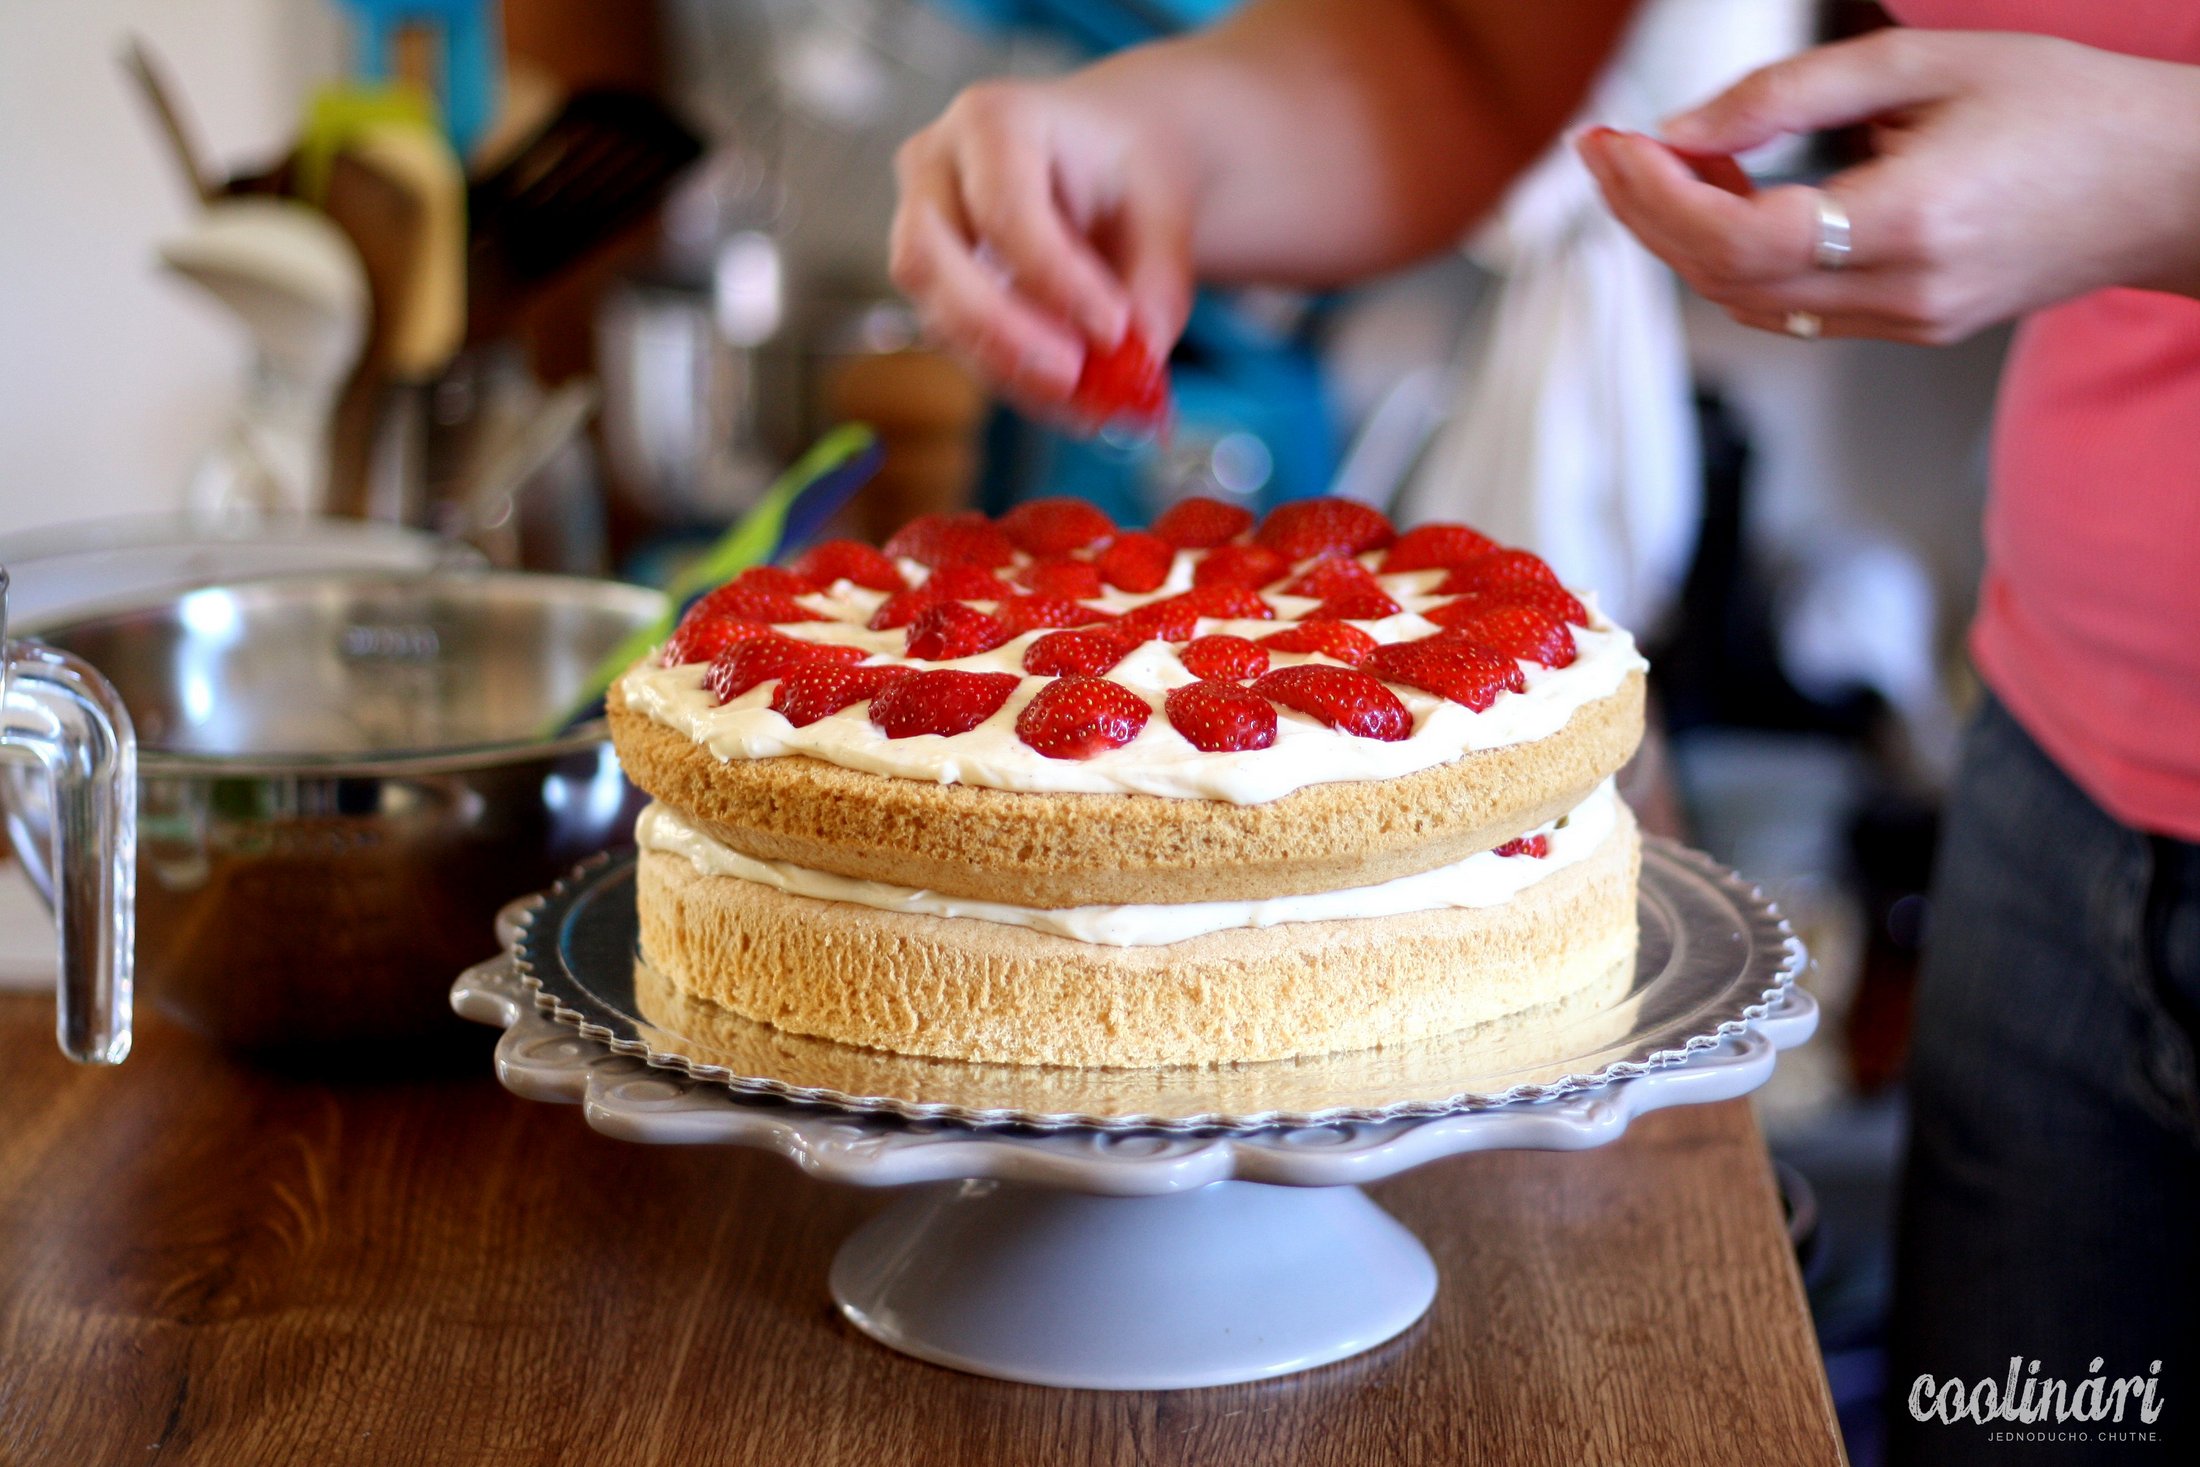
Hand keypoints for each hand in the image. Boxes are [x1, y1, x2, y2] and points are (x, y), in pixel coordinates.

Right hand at [889, 74, 1196, 410]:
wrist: (1103, 162)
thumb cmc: (1127, 168)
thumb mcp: (1164, 204)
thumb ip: (1158, 278)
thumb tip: (1141, 354)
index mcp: (992, 119)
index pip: (1003, 206)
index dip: (1054, 278)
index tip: (1115, 330)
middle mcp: (933, 168)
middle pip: (931, 260)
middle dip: (1003, 332)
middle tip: (1075, 378)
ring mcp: (919, 230)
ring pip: (936, 314)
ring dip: (1009, 367)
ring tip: (1088, 398)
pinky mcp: (933, 290)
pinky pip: (959, 346)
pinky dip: (1016, 380)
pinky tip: (1073, 398)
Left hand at [1576, 29, 2199, 343]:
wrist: (2171, 183)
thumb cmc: (2066, 104)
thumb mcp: (1925, 63)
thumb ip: (1790, 94)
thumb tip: (1678, 131)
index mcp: (1911, 220)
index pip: (1738, 237)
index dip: (1654, 197)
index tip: (1608, 144)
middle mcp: (1903, 290)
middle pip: (1724, 280)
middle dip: (1647, 215)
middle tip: (1608, 149)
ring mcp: (1905, 322)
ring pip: (1747, 303)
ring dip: (1687, 239)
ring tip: (1668, 162)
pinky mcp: (1908, 328)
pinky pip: (1790, 307)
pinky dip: (1737, 259)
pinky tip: (1730, 197)